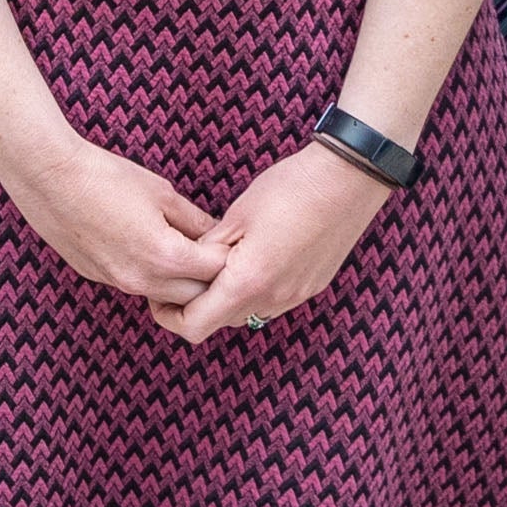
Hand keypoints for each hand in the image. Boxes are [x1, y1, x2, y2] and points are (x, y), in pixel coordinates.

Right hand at [0, 128, 227, 309]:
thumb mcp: (161, 192)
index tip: (229, 239)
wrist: (48, 177)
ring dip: (180, 281)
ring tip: (181, 249)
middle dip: (209, 277)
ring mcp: (118, 283)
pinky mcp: (98, 278)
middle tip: (211, 249)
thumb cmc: (105, 176)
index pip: (217, 272)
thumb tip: (217, 234)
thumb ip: (194, 220)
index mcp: (166, 257)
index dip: (228, 255)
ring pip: (165, 297)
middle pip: (196, 296)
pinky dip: (151, 276)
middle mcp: (143, 280)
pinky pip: (137, 287)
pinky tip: (145, 246)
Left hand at [156, 144, 396, 342]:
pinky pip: (272, 302)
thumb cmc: (289, 190)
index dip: (169, 316)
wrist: (346, 180)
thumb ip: (207, 250)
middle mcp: (273, 300)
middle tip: (183, 274)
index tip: (160, 296)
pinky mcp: (311, 287)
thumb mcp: (236, 216)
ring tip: (217, 263)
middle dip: (197, 306)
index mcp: (247, 283)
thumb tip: (187, 267)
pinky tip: (251, 258)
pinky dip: (253, 290)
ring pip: (247, 313)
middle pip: (220, 322)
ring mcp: (296, 297)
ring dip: (226, 298)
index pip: (195, 327)